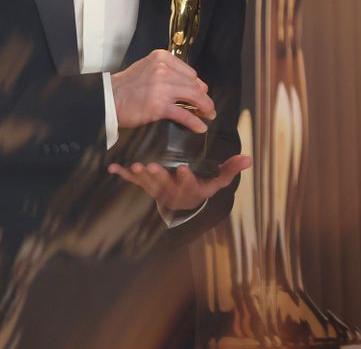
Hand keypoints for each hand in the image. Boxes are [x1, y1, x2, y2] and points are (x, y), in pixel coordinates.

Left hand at [106, 155, 252, 212]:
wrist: (183, 202)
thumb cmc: (202, 185)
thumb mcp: (217, 180)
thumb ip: (230, 169)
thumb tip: (248, 159)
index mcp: (189, 187)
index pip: (188, 183)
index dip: (185, 177)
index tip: (183, 168)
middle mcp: (171, 189)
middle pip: (164, 183)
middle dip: (158, 176)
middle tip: (152, 166)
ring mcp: (156, 187)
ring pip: (147, 182)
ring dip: (140, 175)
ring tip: (134, 166)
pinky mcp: (145, 184)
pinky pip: (132, 180)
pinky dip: (122, 174)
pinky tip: (112, 167)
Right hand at [110, 49, 213, 132]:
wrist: (107, 98)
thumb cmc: (126, 86)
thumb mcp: (147, 68)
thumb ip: (166, 72)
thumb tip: (189, 86)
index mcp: (162, 58)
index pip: (190, 73)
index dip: (197, 85)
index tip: (200, 94)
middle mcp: (163, 70)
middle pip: (195, 85)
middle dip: (204, 98)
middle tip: (207, 108)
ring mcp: (161, 87)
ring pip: (194, 97)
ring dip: (205, 108)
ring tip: (208, 115)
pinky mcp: (158, 106)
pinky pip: (184, 114)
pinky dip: (195, 122)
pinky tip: (200, 127)